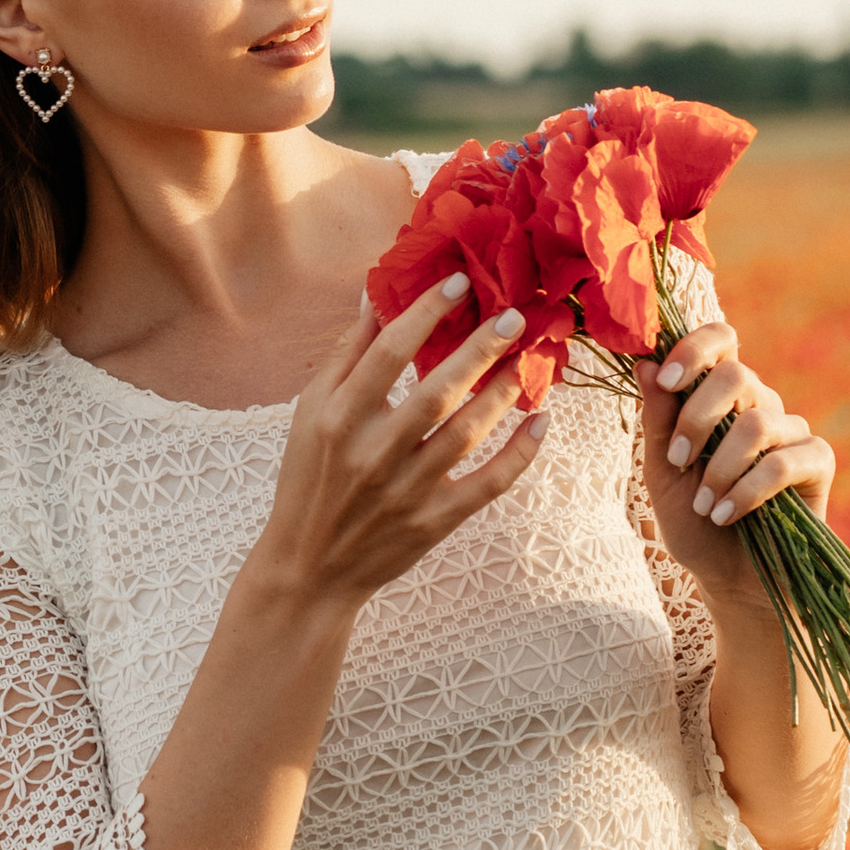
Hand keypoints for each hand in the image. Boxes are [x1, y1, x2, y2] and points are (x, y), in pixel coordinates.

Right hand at [255, 276, 547, 622]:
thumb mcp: (310, 412)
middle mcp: (373, 453)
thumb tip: (374, 296)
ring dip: (502, 394)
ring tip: (528, 361)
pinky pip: (487, 484)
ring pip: (466, 434)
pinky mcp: (433, 523)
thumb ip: (345, 355)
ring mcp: (406, 491)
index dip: (425, 313)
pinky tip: (540, 422)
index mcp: (338, 418)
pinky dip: (520, 454)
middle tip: (514, 316)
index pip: (387, 353)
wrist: (309, 568)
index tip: (460, 282)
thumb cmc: (309, 478)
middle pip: (435, 391)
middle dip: (479, 350)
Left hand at [634, 319, 833, 590]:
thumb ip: (658, 420)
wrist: (731, 581)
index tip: (667, 379)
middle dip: (697, 418)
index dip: (694, 348)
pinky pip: (784, 462)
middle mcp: (759, 404)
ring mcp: (792, 431)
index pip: (719, 340)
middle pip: (737, 375)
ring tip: (704, 505)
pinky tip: (726, 516)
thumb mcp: (663, 473)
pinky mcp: (817, 463)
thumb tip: (646, 363)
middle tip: (679, 461)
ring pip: (757, 423)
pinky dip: (747, 491)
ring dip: (720, 468)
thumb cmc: (695, 524)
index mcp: (719, 396)